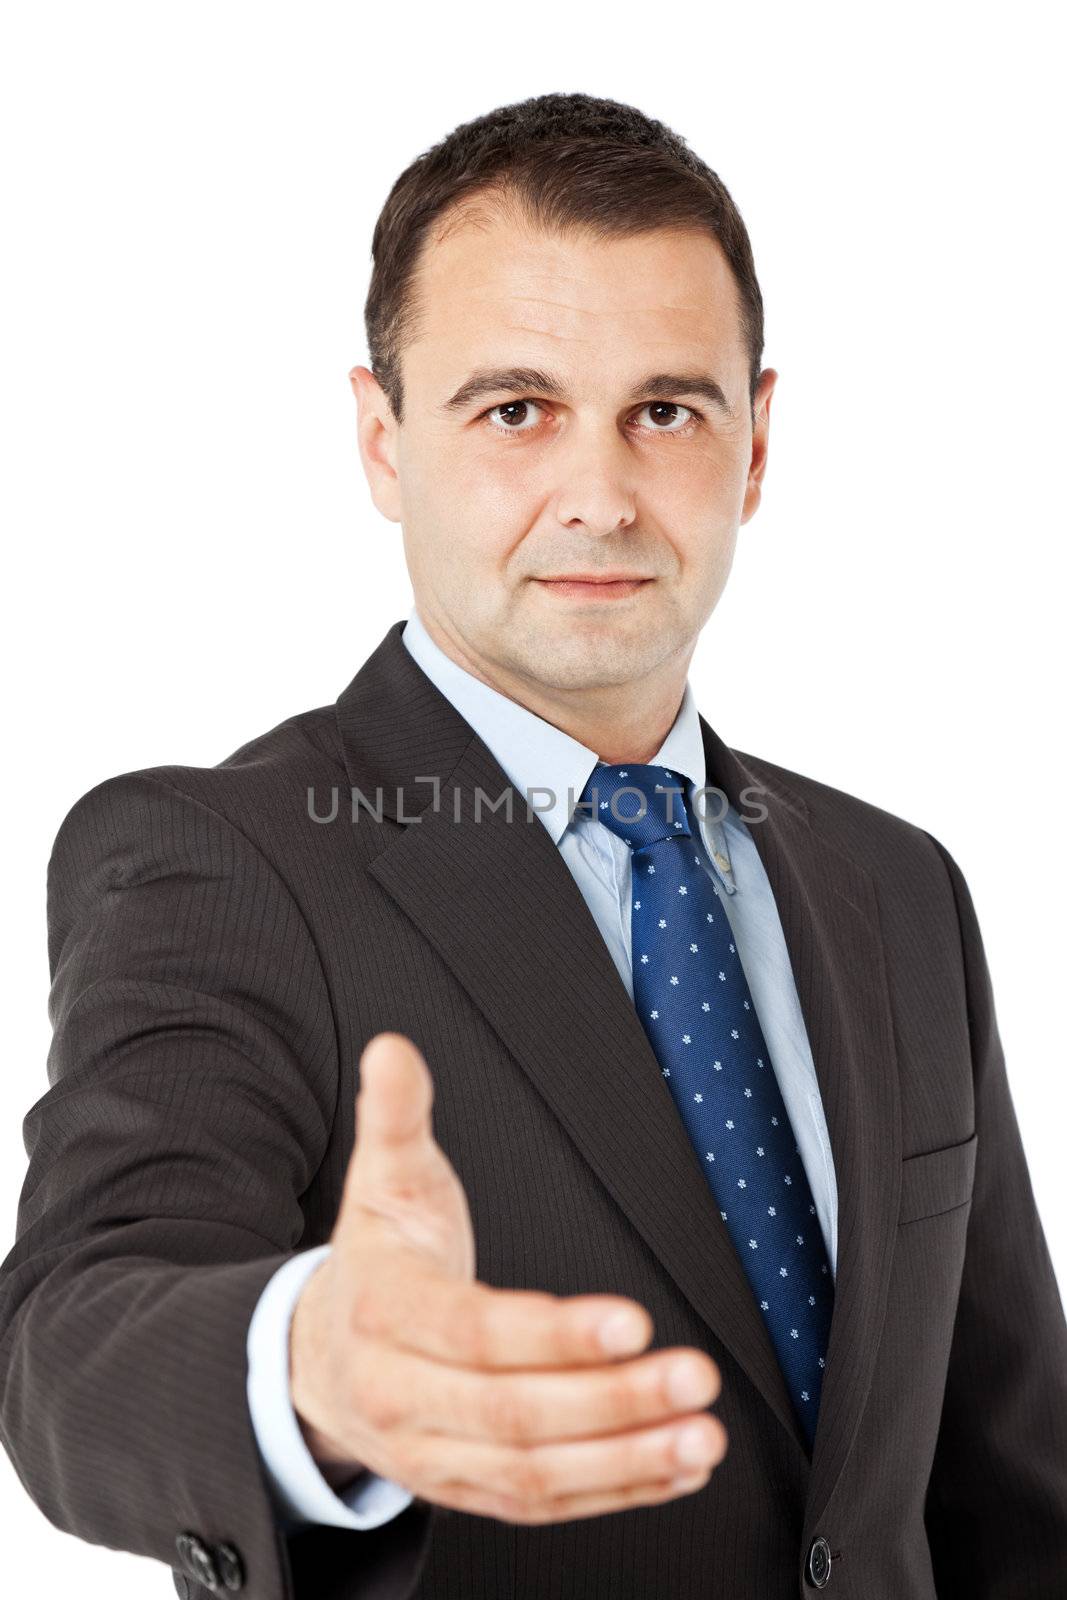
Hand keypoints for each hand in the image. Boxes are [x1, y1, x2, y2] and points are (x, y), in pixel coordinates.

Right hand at [289, 1031, 726, 1524]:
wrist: (316, 1360)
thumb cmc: (374, 1259)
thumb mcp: (380, 1181)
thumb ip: (396, 1116)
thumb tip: (394, 1049)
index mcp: (385, 1314)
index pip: (474, 1333)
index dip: (554, 1332)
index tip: (632, 1319)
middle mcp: (402, 1400)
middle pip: (511, 1415)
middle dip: (611, 1402)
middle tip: (693, 1376)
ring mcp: (433, 1458)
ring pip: (531, 1476)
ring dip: (625, 1460)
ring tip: (702, 1436)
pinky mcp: (468, 1491)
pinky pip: (542, 1506)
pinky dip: (614, 1492)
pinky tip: (676, 1469)